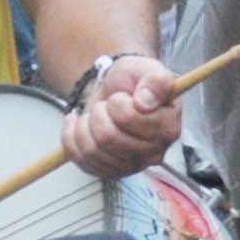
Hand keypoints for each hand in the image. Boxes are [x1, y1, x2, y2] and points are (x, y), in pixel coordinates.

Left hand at [59, 53, 180, 175]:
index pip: (131, 119)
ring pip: (92, 150)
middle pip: (108, 137)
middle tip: (106, 104)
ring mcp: (132, 166)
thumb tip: (146, 101)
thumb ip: (155, 79)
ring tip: (96, 114)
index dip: (118, 103)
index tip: (121, 97)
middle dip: (99, 112)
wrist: (114, 91)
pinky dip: (71, 136)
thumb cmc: (133, 81)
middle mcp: (155, 153)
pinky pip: (79, 158)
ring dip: (85, 124)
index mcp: (168, 127)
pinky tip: (80, 124)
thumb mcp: (146, 68)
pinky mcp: (109, 172)